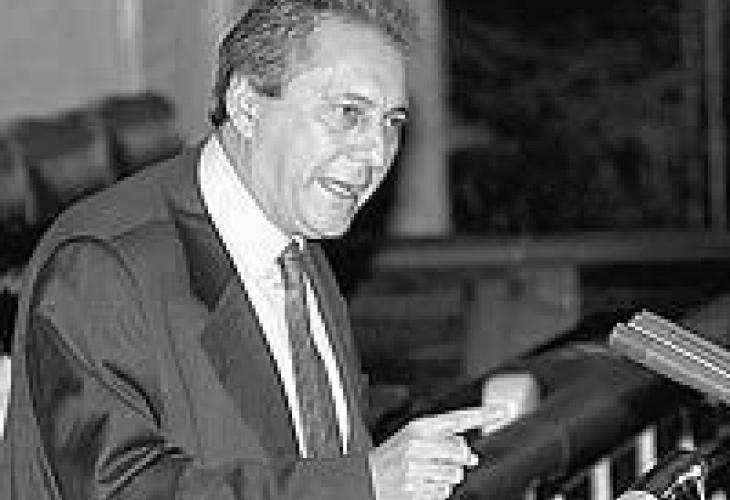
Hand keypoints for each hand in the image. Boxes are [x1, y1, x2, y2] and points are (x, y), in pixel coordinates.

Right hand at [368, 407, 507, 499]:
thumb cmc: (392, 458)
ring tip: (426, 474)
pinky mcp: (415, 489)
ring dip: (445, 477)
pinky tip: (422, 484)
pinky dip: (437, 490)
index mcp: (418, 427)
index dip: (483, 414)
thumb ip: (441, 439)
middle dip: (457, 460)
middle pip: (461, 452)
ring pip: (454, 474)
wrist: (366, 479)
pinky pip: (443, 491)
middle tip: (439, 461)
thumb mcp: (412, 439)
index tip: (503, 410)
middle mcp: (417, 444)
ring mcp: (416, 468)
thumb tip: (469, 451)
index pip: (458, 417)